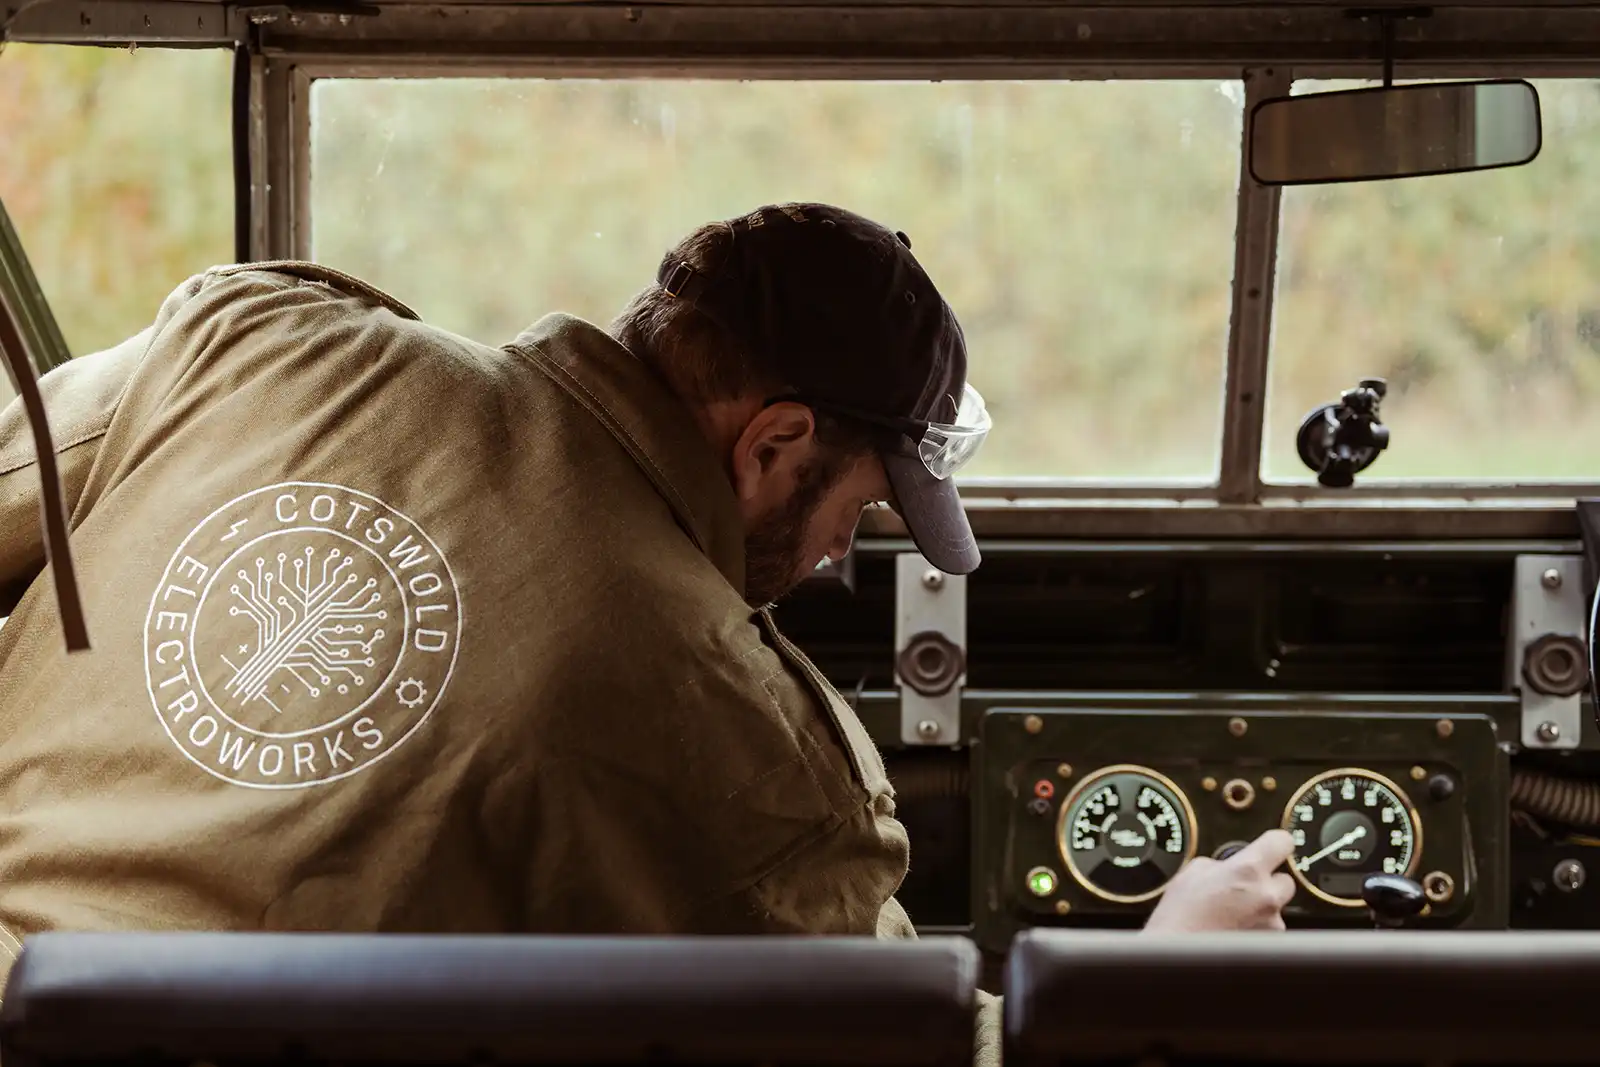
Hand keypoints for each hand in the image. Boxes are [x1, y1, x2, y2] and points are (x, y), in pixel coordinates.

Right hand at [1141, 829, 1296, 932]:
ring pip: (1277, 908)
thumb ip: (1221, 863)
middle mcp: (1266, 896)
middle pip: (1285, 879)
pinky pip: (1270, 930)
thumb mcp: (1192, 872)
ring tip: (1231, 915)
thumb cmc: (1179, 918)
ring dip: (1261, 908)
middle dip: (1267, 882)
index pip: (1282, 841)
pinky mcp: (1271, 946)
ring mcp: (1272, 925)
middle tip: (1242, 889)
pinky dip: (1256, 929)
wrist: (1176, 957)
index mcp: (1247, 870)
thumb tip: (1230, 866)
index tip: (1273, 846)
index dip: (1276, 842)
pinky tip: (1233, 931)